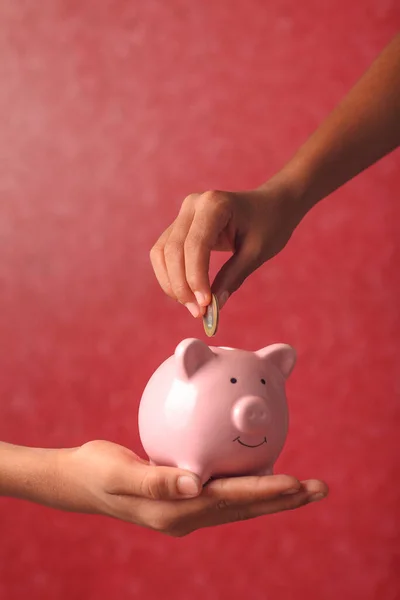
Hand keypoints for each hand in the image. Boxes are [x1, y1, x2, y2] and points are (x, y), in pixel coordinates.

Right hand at [62, 440, 327, 535]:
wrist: (80, 481)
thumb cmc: (97, 473)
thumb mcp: (120, 474)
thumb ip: (157, 480)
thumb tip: (195, 483)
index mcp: (178, 513)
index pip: (232, 502)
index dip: (266, 493)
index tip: (297, 483)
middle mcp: (189, 515)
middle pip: (246, 508)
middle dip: (284, 499)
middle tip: (319, 488)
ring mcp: (188, 509)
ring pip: (240, 502)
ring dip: (272, 494)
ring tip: (302, 485)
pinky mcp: (185, 497)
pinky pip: (224, 491)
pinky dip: (248, 484)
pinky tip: (258, 468)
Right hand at [150, 176, 304, 316]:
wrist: (270, 205)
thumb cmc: (269, 225)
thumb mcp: (257, 253)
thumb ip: (233, 277)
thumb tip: (213, 307)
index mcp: (215, 204)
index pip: (195, 244)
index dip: (195, 277)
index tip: (205, 305)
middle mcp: (193, 204)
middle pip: (173, 250)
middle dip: (182, 285)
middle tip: (198, 312)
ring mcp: (183, 214)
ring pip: (161, 252)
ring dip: (172, 283)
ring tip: (192, 306)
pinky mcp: (179, 226)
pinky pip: (163, 253)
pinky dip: (170, 276)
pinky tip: (186, 294)